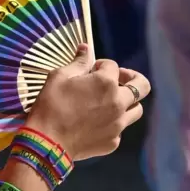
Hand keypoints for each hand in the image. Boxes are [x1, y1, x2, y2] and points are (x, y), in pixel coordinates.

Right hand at [25, 44, 150, 160]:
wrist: (47, 142)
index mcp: (105, 82)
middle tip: (119, 79)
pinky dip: (113, 122)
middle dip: (132, 78)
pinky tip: (97, 123)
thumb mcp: (59, 77)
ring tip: (111, 103)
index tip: (90, 70)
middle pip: (142, 86)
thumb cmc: (51, 105)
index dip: (101, 65)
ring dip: (127, 102)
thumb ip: (78, 62)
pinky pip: (120, 128)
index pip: (112, 66)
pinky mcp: (113, 141)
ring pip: (137, 109)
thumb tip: (85, 48)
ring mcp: (118, 124)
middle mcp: (118, 102)